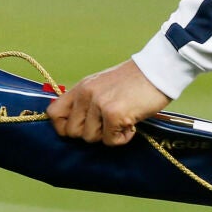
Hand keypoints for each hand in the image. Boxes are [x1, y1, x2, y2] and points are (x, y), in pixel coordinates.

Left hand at [46, 58, 169, 145]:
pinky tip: (132, 123)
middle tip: (108, 124)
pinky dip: (123, 137)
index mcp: (81, 88)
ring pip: (91, 138)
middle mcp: (86, 95)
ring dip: (108, 135)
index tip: (81, 128)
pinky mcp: (113, 114)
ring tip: (122, 119)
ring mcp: (98, 104)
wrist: (158, 70)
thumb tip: (76, 125)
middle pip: (72, 132)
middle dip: (91, 133)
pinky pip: (111, 141)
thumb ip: (87, 101)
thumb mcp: (102, 86)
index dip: (63, 127)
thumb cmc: (134, 82)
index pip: (53, 113)